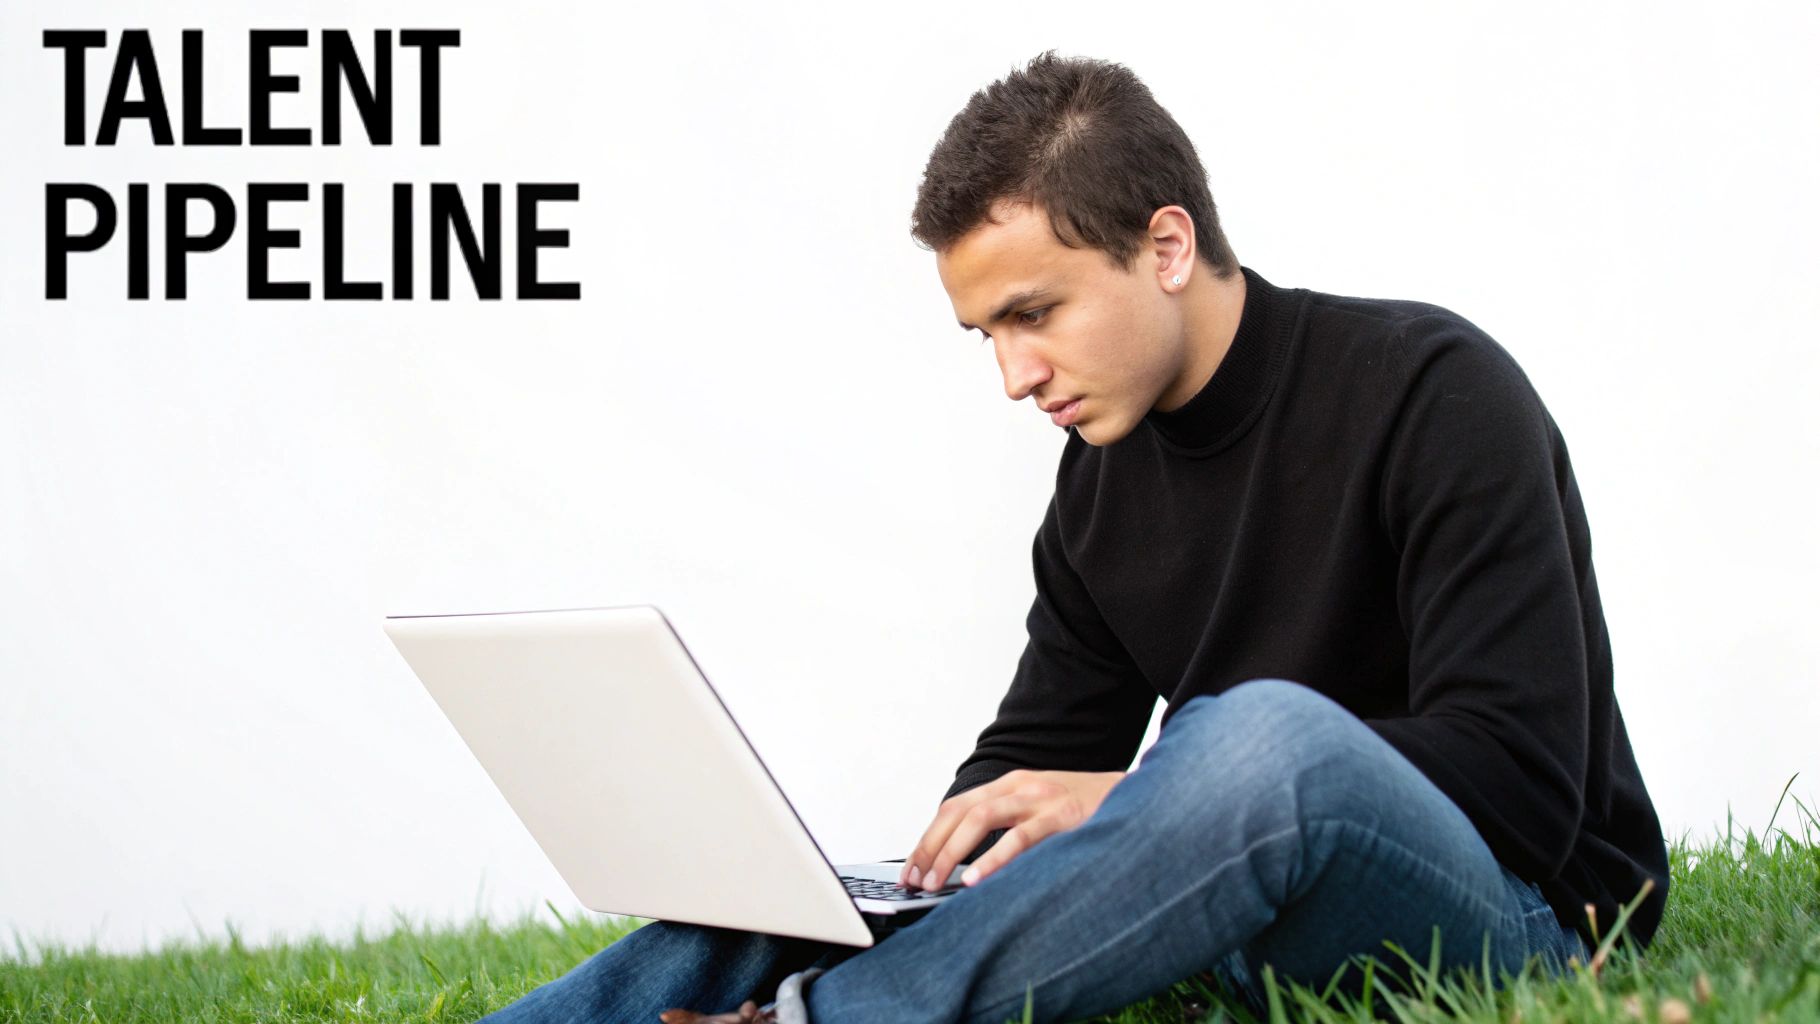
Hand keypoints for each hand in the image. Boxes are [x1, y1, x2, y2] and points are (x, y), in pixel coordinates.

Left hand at [898, 768, 1125, 891]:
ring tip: (935, 882)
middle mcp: (1019, 786)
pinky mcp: (1062, 815)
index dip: (928, 838)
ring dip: (951, 852)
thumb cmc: (1088, 812)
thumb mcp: (1041, 813)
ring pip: (980, 818)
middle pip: (959, 811)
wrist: (1138, 795)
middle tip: (914, 880)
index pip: (955, 808)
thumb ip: (1009, 828)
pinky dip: (993, 858)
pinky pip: (1020, 837)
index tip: (912, 869)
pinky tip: (975, 879)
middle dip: (930, 846)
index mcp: (1010, 785)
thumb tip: (969, 865)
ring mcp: (1040, 798)